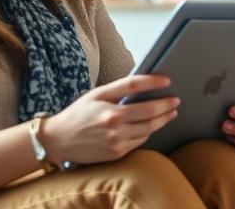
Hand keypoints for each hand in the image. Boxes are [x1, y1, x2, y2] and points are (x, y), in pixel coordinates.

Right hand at [37, 75, 179, 164]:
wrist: (58, 141)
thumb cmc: (78, 113)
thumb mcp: (97, 94)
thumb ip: (121, 87)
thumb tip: (145, 80)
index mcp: (109, 109)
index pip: (137, 90)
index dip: (154, 83)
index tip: (168, 81)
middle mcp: (114, 125)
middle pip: (149, 113)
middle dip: (166, 106)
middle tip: (176, 101)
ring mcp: (116, 141)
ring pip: (148, 129)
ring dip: (162, 120)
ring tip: (170, 113)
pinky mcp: (117, 153)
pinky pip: (139, 141)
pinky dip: (148, 133)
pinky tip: (151, 126)